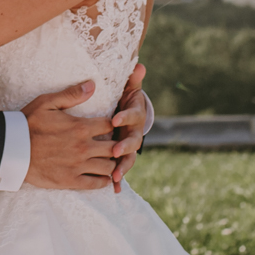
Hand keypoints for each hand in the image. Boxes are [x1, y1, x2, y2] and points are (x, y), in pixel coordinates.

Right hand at [23, 80, 116, 190]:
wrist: (11, 149)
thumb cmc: (28, 123)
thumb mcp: (47, 102)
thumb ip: (71, 94)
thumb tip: (92, 85)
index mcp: (80, 127)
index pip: (110, 125)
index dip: (113, 125)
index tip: (110, 127)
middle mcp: (83, 147)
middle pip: (114, 147)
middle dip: (117, 145)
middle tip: (114, 145)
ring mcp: (78, 166)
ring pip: (109, 167)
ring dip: (111, 163)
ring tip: (108, 160)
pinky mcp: (70, 181)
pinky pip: (96, 184)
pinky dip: (103, 181)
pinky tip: (103, 177)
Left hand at [108, 63, 150, 192]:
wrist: (127, 114)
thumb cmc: (123, 99)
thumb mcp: (127, 88)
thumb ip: (132, 79)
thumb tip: (140, 64)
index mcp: (134, 114)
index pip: (133, 115)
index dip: (125, 117)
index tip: (115, 119)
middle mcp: (134, 132)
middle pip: (133, 141)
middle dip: (124, 146)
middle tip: (115, 150)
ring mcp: (129, 146)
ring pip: (129, 158)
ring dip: (122, 167)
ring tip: (115, 176)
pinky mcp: (122, 157)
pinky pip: (121, 169)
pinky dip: (118, 180)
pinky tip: (114, 190)